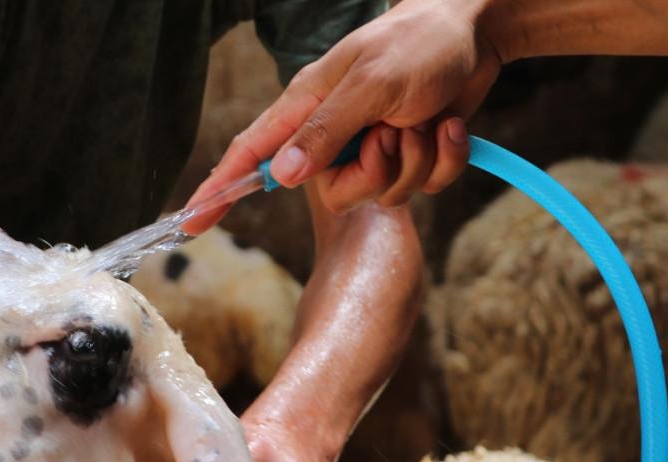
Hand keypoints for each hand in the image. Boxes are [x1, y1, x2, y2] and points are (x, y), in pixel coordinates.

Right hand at [185, 0, 500, 225]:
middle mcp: (335, 134)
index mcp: (309, 107)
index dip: (219, 192)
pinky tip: (446, 126)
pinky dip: (442, 158)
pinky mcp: (408, 156)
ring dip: (415, 159)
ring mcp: (372, 148)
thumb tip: (279, 176)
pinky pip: (421, 187)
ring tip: (422, 118)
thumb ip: (325, 132)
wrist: (477, 32)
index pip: (251, 155)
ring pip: (383, 193)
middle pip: (335, 193)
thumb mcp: (370, 85)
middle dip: (374, 172)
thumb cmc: (418, 43)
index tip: (190, 223)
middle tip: (391, 132)